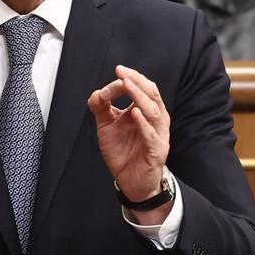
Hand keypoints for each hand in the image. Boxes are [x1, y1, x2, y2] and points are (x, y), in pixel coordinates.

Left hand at [87, 65, 170, 202]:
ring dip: (140, 97)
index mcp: (146, 111)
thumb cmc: (124, 153)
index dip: (127, 80)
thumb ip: (101, 109)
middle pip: (152, 94)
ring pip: (154, 111)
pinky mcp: (156, 151)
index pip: (141, 88)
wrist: (131, 181)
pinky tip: (134, 114)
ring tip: (127, 85)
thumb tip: (96, 93)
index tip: (115, 73)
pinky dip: (144, 124)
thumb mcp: (107, 126)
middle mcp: (156, 120)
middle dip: (137, 81)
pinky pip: (151, 135)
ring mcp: (158, 135)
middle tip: (122, 72)